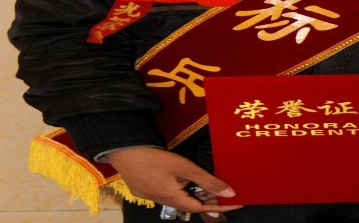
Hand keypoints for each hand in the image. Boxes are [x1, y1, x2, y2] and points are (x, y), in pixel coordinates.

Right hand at [105, 147, 243, 213]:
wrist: (123, 150)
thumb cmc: (153, 157)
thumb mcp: (184, 167)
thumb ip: (207, 181)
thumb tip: (228, 192)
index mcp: (171, 198)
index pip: (201, 208)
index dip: (220, 206)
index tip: (235, 203)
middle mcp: (162, 200)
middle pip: (190, 204)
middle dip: (208, 199)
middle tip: (226, 192)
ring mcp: (152, 195)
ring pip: (180, 198)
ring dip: (195, 193)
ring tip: (212, 186)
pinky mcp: (145, 189)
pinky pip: (169, 193)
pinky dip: (183, 189)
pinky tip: (189, 180)